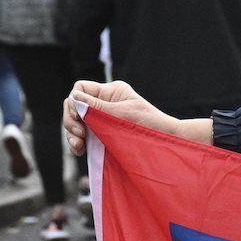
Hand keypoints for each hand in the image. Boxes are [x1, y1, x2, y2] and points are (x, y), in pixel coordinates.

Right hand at [66, 78, 209, 154]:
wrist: (168, 143)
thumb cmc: (150, 125)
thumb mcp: (122, 114)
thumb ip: (97, 108)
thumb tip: (73, 99)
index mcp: (110, 92)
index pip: (81, 89)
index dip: (75, 102)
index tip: (81, 118)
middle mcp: (104, 104)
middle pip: (75, 107)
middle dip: (71, 121)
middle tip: (79, 135)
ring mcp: (103, 120)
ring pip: (77, 123)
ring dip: (72, 134)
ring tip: (78, 147)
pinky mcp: (104, 135)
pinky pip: (84, 137)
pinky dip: (78, 143)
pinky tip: (80, 151)